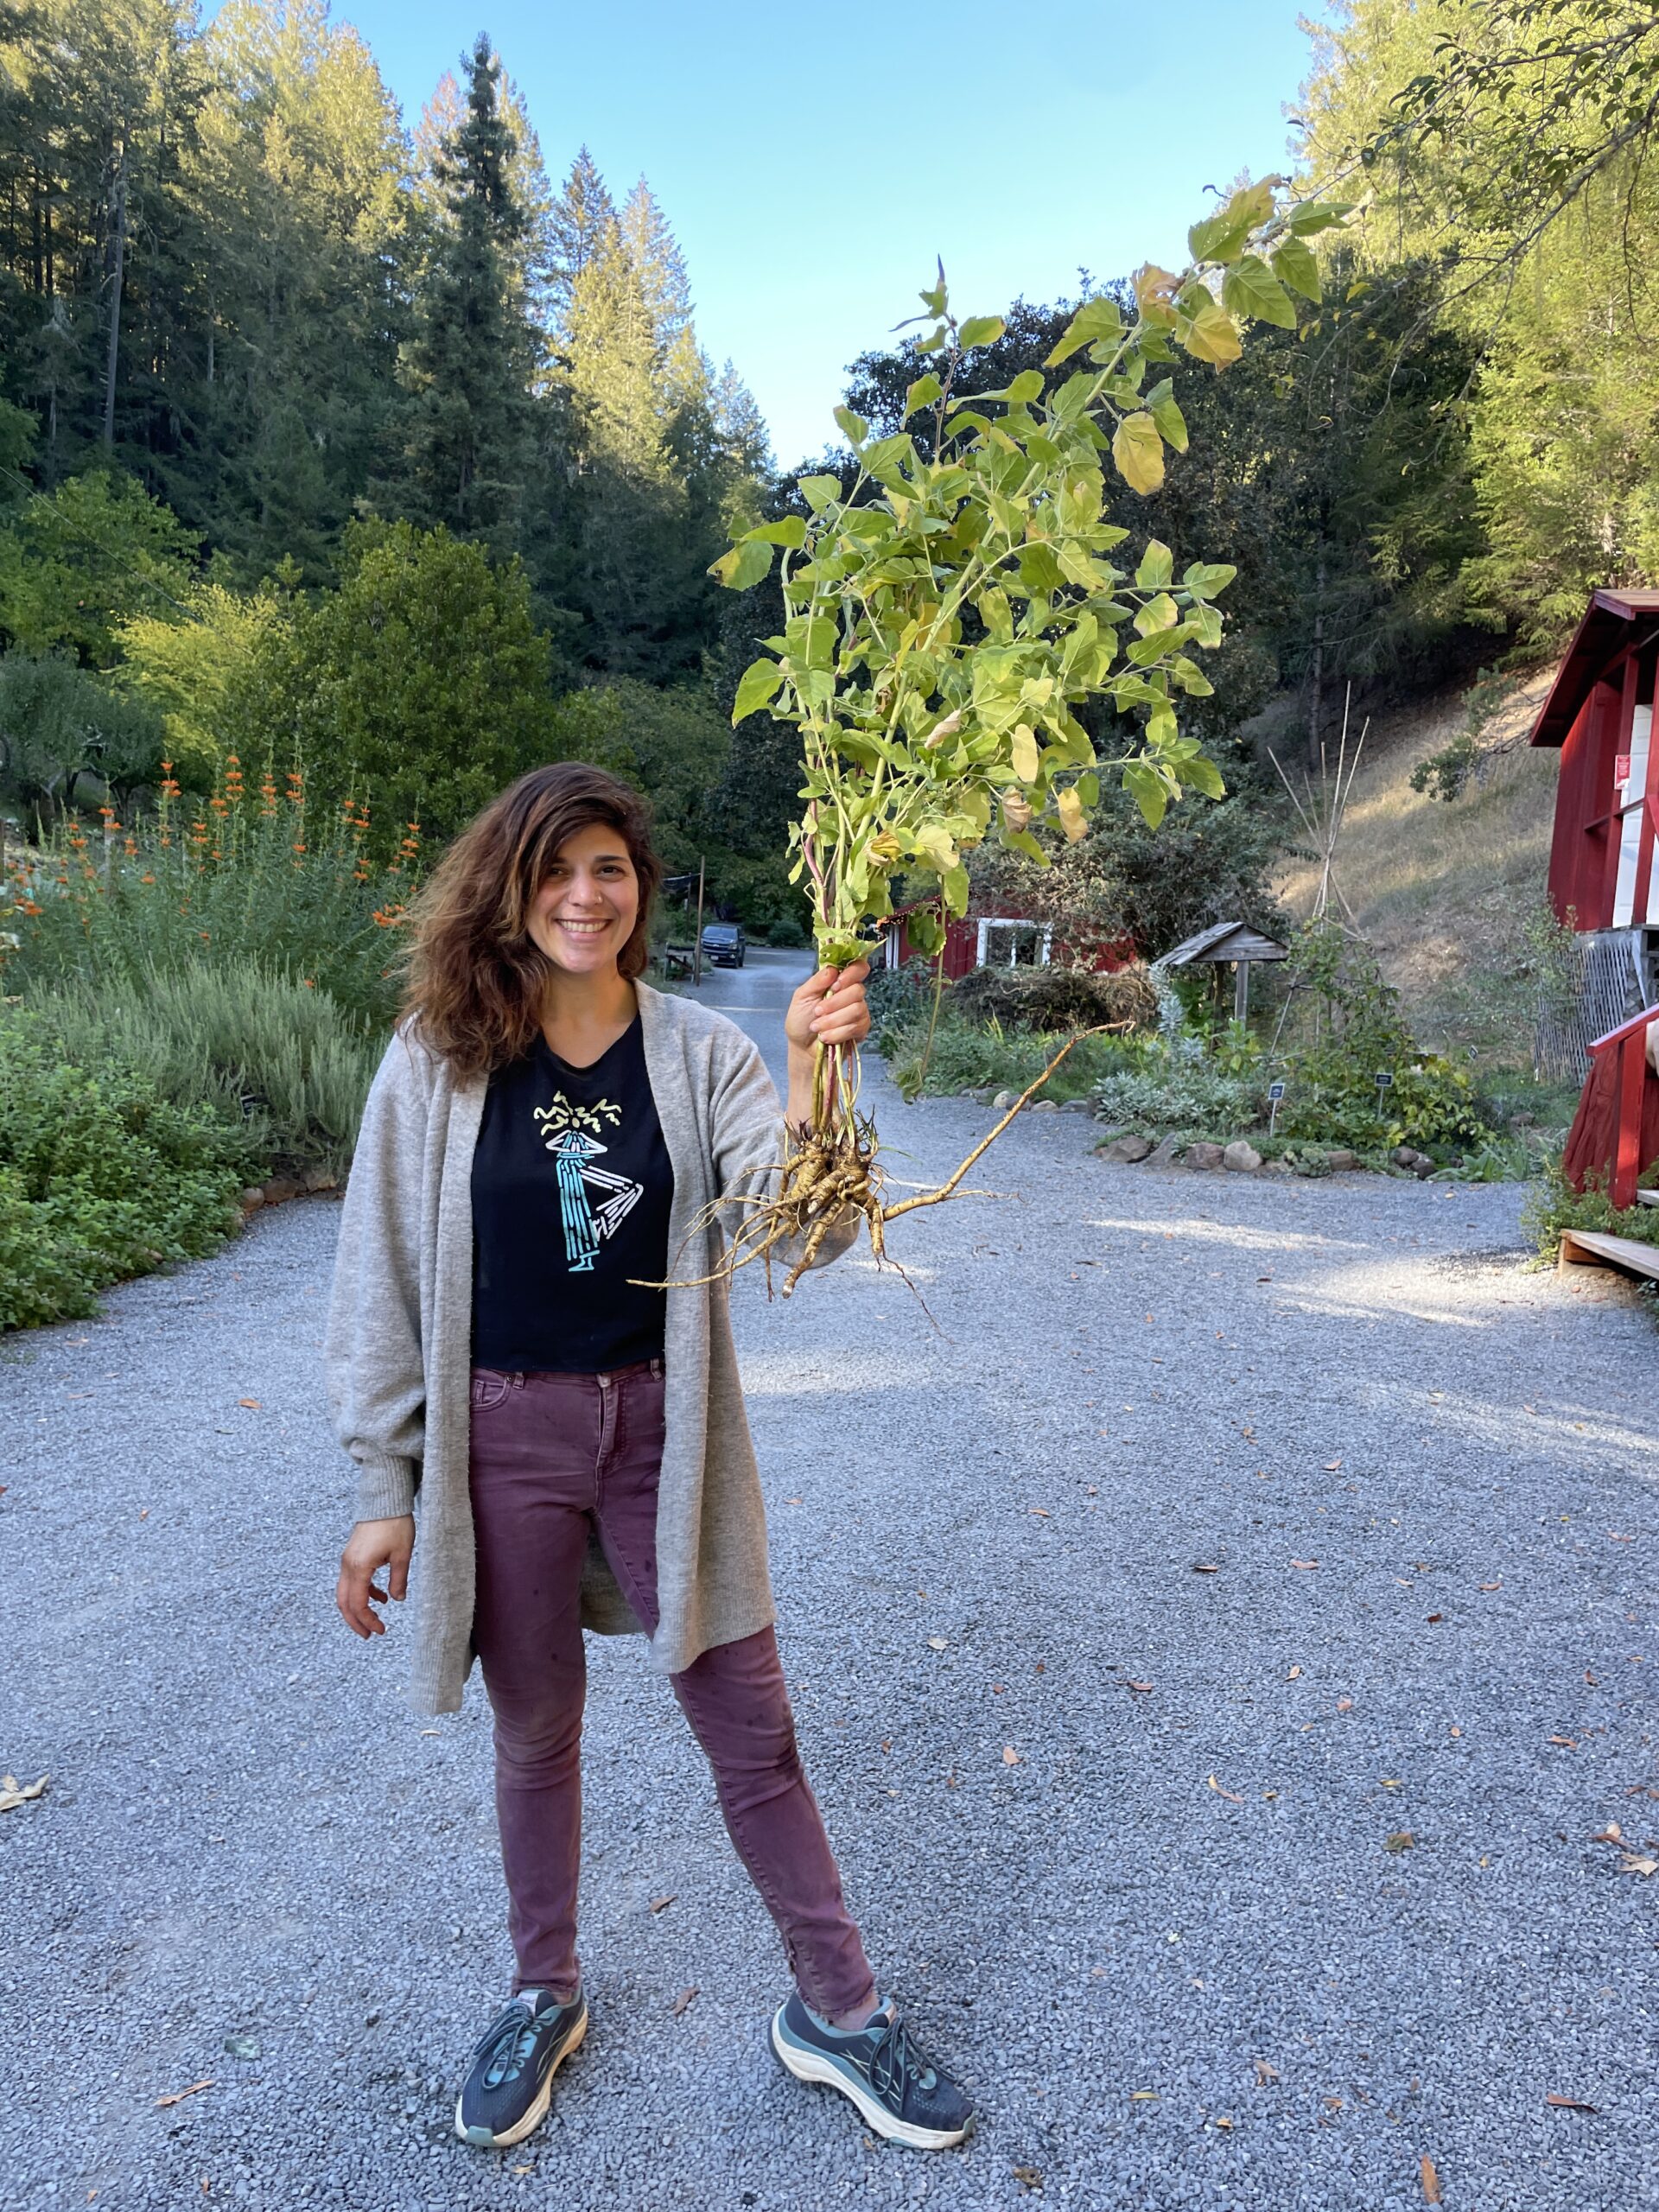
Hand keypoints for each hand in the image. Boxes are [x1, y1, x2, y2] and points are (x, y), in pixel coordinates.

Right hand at [337, 1515, 414, 1637]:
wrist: (385, 1500)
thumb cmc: (395, 1524)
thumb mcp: (402, 1554)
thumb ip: (399, 1580)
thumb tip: (397, 1600)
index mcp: (359, 1567)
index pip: (358, 1603)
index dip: (367, 1620)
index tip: (380, 1630)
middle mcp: (348, 1565)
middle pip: (344, 1602)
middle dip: (355, 1621)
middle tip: (369, 1635)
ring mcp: (348, 1559)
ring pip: (345, 1592)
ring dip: (358, 1608)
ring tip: (375, 1620)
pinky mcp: (352, 1555)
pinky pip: (353, 1580)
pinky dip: (363, 1592)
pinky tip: (381, 1596)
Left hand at [784, 959, 871, 1053]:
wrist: (802, 1047)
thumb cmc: (801, 1020)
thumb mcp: (802, 997)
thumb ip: (817, 981)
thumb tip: (832, 969)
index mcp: (839, 982)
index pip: (858, 968)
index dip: (851, 974)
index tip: (835, 985)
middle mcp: (852, 995)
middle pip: (858, 990)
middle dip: (834, 1003)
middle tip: (817, 1011)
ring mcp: (859, 1012)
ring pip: (856, 1010)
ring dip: (833, 1020)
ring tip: (817, 1027)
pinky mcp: (861, 1029)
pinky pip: (855, 1027)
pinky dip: (837, 1033)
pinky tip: (825, 1036)